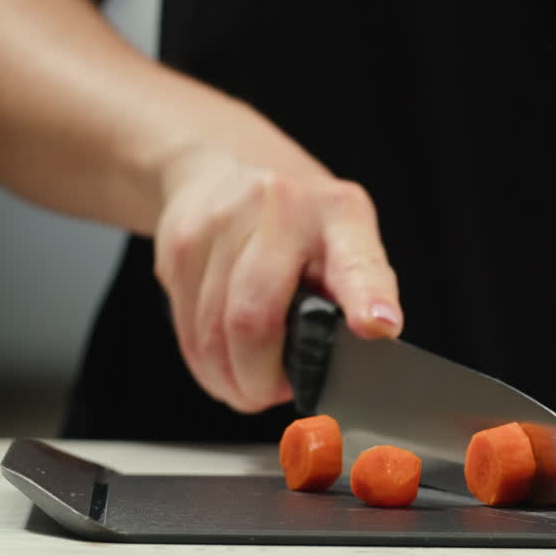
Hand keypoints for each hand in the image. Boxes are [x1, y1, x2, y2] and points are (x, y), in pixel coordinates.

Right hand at [153, 148, 400, 412]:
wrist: (227, 161)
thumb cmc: (302, 219)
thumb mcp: (347, 237)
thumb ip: (357, 289)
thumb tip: (360, 349)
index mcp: (339, 213)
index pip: (355, 260)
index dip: (367, 297)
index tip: (378, 326)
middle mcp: (280, 207)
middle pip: (254, 317)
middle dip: (261, 378)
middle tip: (273, 394)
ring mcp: (219, 221)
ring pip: (212, 332)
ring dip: (230, 379)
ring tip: (248, 388)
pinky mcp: (177, 243)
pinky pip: (185, 325)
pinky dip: (205, 362)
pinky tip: (221, 365)